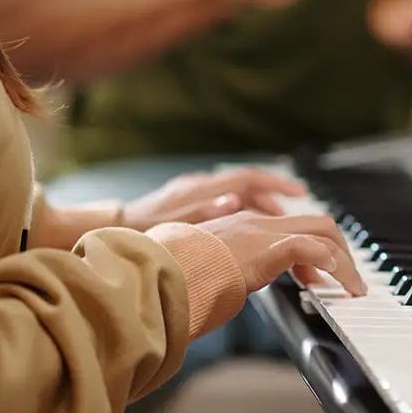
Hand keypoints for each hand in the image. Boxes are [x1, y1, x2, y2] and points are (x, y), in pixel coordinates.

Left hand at [122, 168, 306, 230]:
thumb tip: (234, 202)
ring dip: (258, 204)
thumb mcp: (176, 228)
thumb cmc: (142, 235)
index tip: (298, 192)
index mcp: (199, 190)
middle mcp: (199, 186)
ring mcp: (194, 191)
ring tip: (275, 223)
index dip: (275, 183)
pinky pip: (225, 199)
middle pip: (246, 183)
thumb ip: (207, 215)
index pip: (247, 178)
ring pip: (237, 192)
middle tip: (291, 213)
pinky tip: (246, 226)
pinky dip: (241, 209)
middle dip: (272, 196)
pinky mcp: (189, 201)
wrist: (113, 230)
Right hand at [147, 212, 366, 295]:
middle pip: (316, 221)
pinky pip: (310, 248)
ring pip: (321, 230)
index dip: (313, 246)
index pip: (290, 226)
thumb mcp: (207, 272)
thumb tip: (232, 286)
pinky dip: (331, 262)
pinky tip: (339, 280)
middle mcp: (255, 223)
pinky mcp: (265, 249)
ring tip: (353, 286)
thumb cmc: (173, 278)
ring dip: (344, 260)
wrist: (158, 275)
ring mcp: (261, 233)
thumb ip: (227, 272)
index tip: (318, 273)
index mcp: (241, 226)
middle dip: (340, 247)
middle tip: (349, 277)